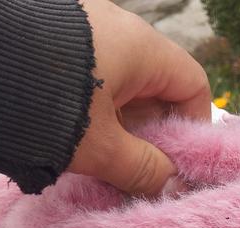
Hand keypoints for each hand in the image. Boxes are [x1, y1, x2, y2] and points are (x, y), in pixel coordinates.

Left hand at [70, 0, 210, 195]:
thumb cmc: (46, 105)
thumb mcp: (101, 147)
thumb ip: (144, 169)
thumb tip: (171, 185)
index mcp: (141, 46)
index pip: (192, 83)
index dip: (193, 127)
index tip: (179, 163)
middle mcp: (115, 30)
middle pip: (155, 88)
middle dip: (151, 136)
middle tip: (138, 174)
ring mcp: (81, 33)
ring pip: (119, 88)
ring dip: (119, 130)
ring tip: (103, 165)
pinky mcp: (52, 43)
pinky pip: (89, 82)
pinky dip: (91, 114)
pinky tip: (75, 143)